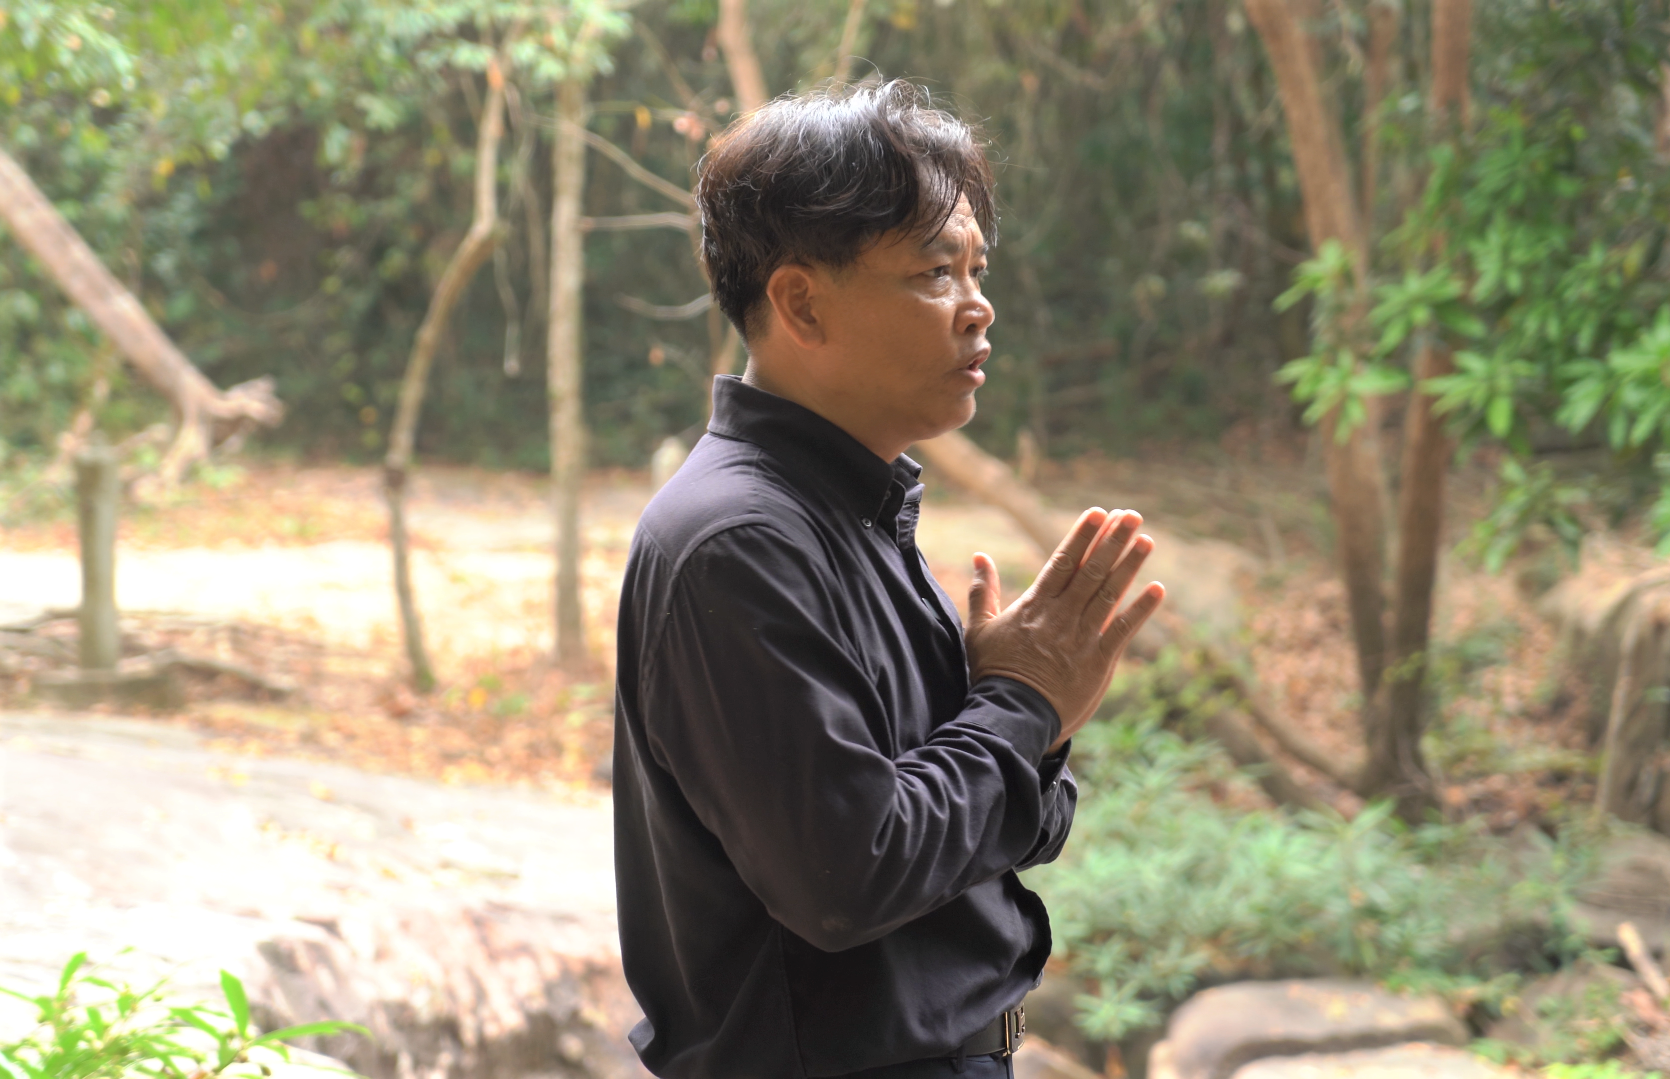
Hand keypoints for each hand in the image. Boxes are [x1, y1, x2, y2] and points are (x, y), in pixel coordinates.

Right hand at [964, 508, 1164, 753]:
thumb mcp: (979, 629)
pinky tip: (1158, 589)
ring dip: (1129, 566)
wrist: (1010, 716)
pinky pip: (1123, 631)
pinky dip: (1140, 610)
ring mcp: (1081, 638)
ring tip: (1147, 540)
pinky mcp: (1098, 663)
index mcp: (1035, 606)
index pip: (1062, 562)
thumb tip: (979, 556)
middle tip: (1132, 516)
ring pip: (1109, 594)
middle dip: (1112, 541)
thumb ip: (983, 592)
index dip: (1082, 536)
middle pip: (1091, 571)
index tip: (1099, 513)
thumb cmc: (993, 673)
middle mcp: (1061, 616)